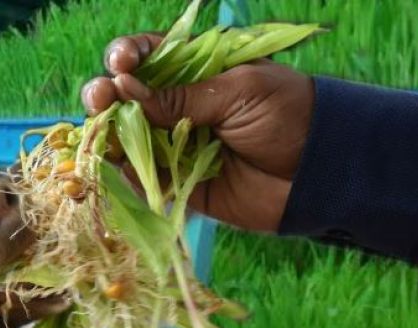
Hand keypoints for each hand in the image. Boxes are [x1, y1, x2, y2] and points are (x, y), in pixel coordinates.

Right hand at [81, 34, 314, 231]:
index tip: (122, 62)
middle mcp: (180, 105)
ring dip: (108, 129)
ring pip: (128, 134)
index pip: (152, 56)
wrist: (319, 173)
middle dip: (108, 92)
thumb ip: (183, 96)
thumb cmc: (289, 116)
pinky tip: (113, 159)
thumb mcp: (240, 91)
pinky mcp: (178, 181)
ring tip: (97, 124)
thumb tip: (125, 89)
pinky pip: (143, 174)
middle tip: (101, 97)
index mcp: (199, 70)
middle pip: (129, 95)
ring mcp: (175, 143)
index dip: (129, 56)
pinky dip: (124, 167)